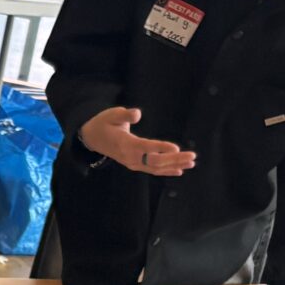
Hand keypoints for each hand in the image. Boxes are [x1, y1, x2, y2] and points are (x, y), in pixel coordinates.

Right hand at [80, 106, 195, 177]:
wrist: (92, 138)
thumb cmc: (104, 123)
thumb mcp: (111, 115)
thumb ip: (125, 115)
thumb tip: (137, 113)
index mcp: (124, 144)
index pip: (146, 147)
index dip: (161, 148)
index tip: (176, 148)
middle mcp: (129, 157)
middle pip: (155, 161)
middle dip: (175, 159)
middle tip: (192, 157)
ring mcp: (132, 163)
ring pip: (156, 167)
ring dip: (174, 166)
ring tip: (191, 163)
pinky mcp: (135, 164)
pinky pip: (152, 170)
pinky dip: (166, 171)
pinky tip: (179, 170)